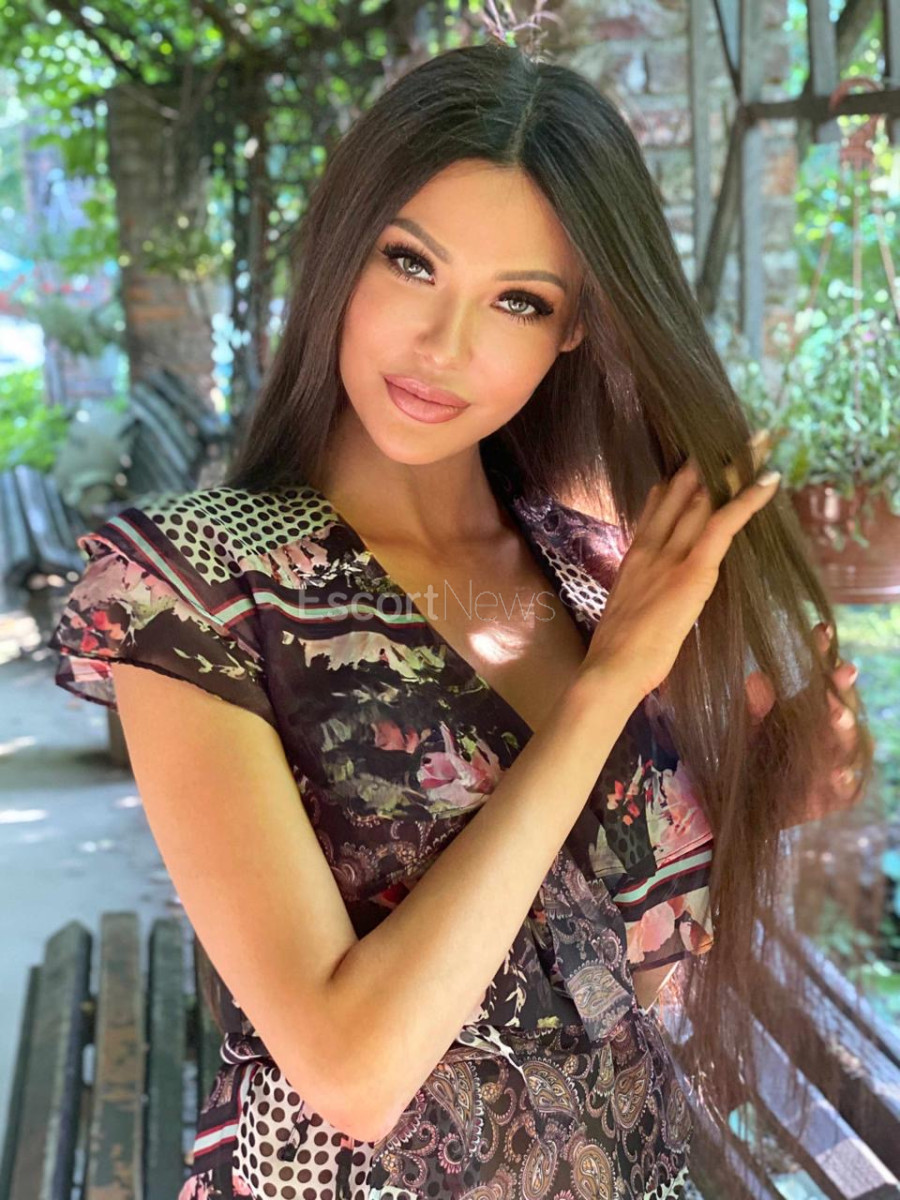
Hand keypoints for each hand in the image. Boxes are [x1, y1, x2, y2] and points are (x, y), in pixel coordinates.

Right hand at [582, 431, 779, 699]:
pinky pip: (723, 525)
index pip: (658, 507)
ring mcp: (670, 555)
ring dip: (733, 469)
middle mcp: (651, 546)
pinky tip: (767, 480)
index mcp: (635, 556)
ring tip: (757, 442)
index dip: (676, 482)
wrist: (611, 667)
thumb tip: (657, 590)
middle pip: (682, 493)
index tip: (689, 461)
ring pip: (703, 499)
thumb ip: (644, 592)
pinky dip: (746, 500)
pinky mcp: (692, 569)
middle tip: (729, 434)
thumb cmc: (620, 654)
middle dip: (707, 462)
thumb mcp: (629, 611)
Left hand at [747, 621, 862, 819]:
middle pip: (842, 706)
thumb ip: (752, 708)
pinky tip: (837, 774)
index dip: (822, 653)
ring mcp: (833, 763)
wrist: (738, 806)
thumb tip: (756, 678)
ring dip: (842, 729)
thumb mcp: (744, 730)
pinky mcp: (833, 796)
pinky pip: (844, 789)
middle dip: (840, 690)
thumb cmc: (746, 758)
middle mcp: (826, 732)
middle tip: (841, 672)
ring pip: (846, 744)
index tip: (821, 630)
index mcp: (807, 708)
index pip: (820, 676)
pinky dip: (842, 782)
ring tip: (835, 715)